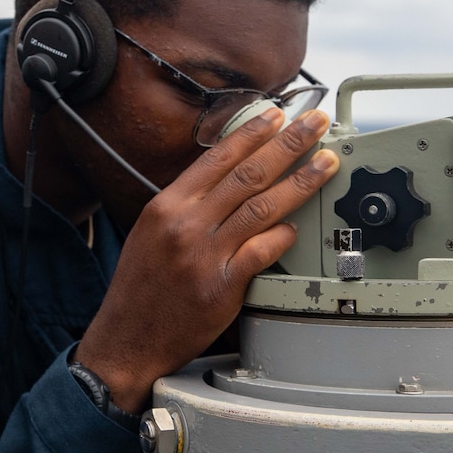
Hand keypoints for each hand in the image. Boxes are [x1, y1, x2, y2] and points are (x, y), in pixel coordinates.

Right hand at [77, 107, 339, 411]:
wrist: (127, 338)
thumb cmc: (140, 288)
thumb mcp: (151, 231)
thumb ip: (187, 205)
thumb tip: (227, 179)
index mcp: (167, 205)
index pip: (217, 157)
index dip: (252, 133)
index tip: (277, 115)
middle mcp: (185, 224)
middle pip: (247, 174)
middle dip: (288, 143)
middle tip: (314, 124)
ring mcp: (204, 255)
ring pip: (262, 207)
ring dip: (300, 181)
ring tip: (325, 163)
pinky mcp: (221, 286)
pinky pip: (261, 252)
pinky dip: (282, 236)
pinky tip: (297, 227)